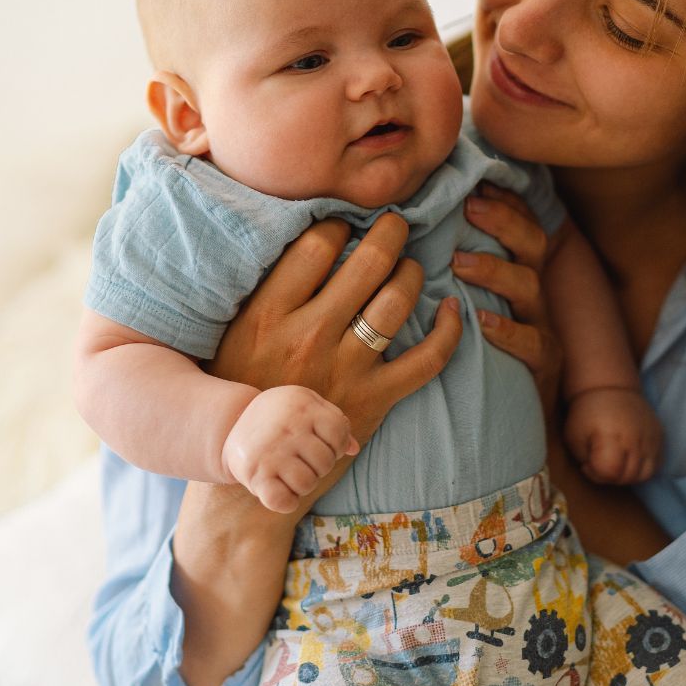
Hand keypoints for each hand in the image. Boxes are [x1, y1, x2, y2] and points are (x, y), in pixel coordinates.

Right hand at [208, 213, 462, 444]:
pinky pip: (427, 359)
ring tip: (411, 265)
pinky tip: (452, 309)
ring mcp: (345, 369)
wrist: (251, 462)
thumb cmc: (240, 387)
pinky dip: (448, 330)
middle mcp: (308, 336)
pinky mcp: (374, 400)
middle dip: (390, 232)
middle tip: (396, 224)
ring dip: (412, 272)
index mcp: (267, 314)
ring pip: (397, 301)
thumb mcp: (234, 332)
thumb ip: (263, 289)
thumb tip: (298, 234)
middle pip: (366, 263)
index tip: (345, 224)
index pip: (317, 244)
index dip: (339, 223)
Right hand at [222, 386, 357, 513]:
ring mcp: (271, 451)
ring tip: (289, 471)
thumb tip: (353, 448)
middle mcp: (287, 427)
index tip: (319, 443)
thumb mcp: (306, 406)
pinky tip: (279, 489)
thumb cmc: (280, 416)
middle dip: (318, 466)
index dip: (335, 444)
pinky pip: (283, 501)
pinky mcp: (255, 475)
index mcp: (303, 405)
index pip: (338, 434)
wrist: (232, 423)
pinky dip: (286, 502)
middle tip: (300, 459)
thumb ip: (333, 422)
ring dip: (302, 484)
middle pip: (325, 462)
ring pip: (307, 484)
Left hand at [452, 184, 561, 412]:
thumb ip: (452, 267)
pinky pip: (532, 344)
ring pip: (530, 287)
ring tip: (460, 263)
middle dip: (504, 221)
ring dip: (495, 270)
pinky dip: (508, 331)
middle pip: (531, 245)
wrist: (513, 420)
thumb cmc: (478, 354)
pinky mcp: (542, 365)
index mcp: (516, 274)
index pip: (517, 225)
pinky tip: (482, 322)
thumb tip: (409, 229)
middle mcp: (533, 295)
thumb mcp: (470, 303)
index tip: (477, 182)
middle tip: (469, 208)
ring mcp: (541, 328)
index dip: (503, 201)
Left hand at [564, 386, 662, 484]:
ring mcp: (651, 438)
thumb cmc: (587, 413)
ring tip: (614, 463)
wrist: (611, 388)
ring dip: (628, 476)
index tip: (586, 463)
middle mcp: (635, 438)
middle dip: (610, 477)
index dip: (595, 474)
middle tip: (599, 463)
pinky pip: (656, 464)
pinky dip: (642, 469)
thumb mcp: (573, 436)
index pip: (610, 471)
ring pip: (645, 475)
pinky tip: (628, 459)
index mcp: (611, 435)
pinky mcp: (660, 437)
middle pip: (628, 477)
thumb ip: (584, 460)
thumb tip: (598, 473)